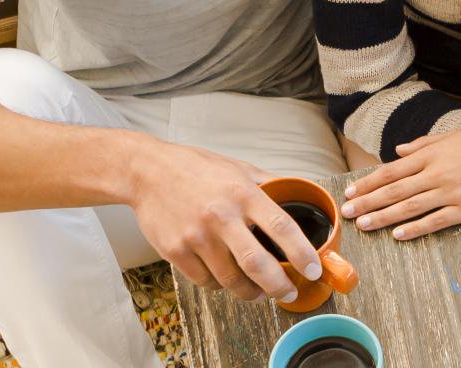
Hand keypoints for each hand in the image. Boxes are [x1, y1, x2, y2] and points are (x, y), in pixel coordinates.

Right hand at [125, 141, 316, 303]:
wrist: (146, 172)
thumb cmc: (195, 169)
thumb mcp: (238, 168)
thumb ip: (268, 185)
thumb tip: (300, 195)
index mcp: (242, 193)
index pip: (281, 227)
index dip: (302, 253)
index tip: (314, 269)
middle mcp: (220, 216)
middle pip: (257, 264)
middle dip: (279, 286)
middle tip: (288, 293)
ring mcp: (196, 237)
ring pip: (231, 280)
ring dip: (250, 292)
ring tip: (259, 292)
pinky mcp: (175, 252)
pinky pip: (206, 282)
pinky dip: (220, 285)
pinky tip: (225, 278)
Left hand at [338, 127, 460, 239]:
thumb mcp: (449, 137)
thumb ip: (421, 145)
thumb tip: (397, 152)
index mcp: (430, 156)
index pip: (391, 171)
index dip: (368, 184)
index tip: (351, 194)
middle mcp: (436, 174)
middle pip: (395, 191)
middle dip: (368, 203)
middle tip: (347, 214)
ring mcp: (450, 193)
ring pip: (410, 208)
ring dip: (384, 217)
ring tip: (364, 225)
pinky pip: (435, 221)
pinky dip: (415, 229)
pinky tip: (398, 235)